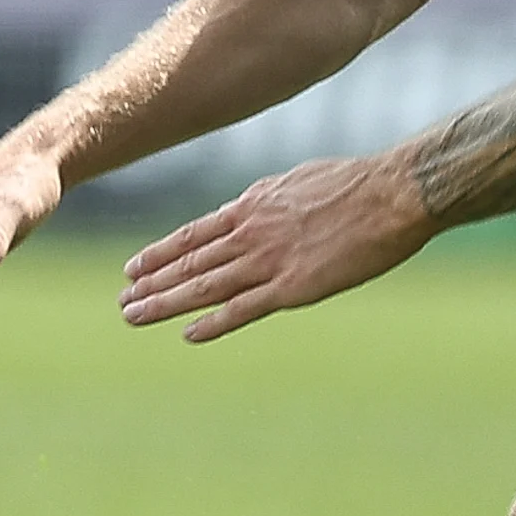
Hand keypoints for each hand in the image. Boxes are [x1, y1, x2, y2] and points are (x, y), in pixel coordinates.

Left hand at [119, 154, 430, 344]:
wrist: (392, 193)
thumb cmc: (355, 183)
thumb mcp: (298, 180)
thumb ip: (269, 199)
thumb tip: (251, 206)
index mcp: (253, 205)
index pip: (193, 234)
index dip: (160, 253)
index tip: (133, 268)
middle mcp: (251, 233)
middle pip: (189, 262)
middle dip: (152, 282)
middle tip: (122, 300)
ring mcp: (269, 260)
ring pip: (205, 286)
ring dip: (166, 303)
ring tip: (134, 315)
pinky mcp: (294, 286)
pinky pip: (244, 309)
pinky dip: (213, 323)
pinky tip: (188, 334)